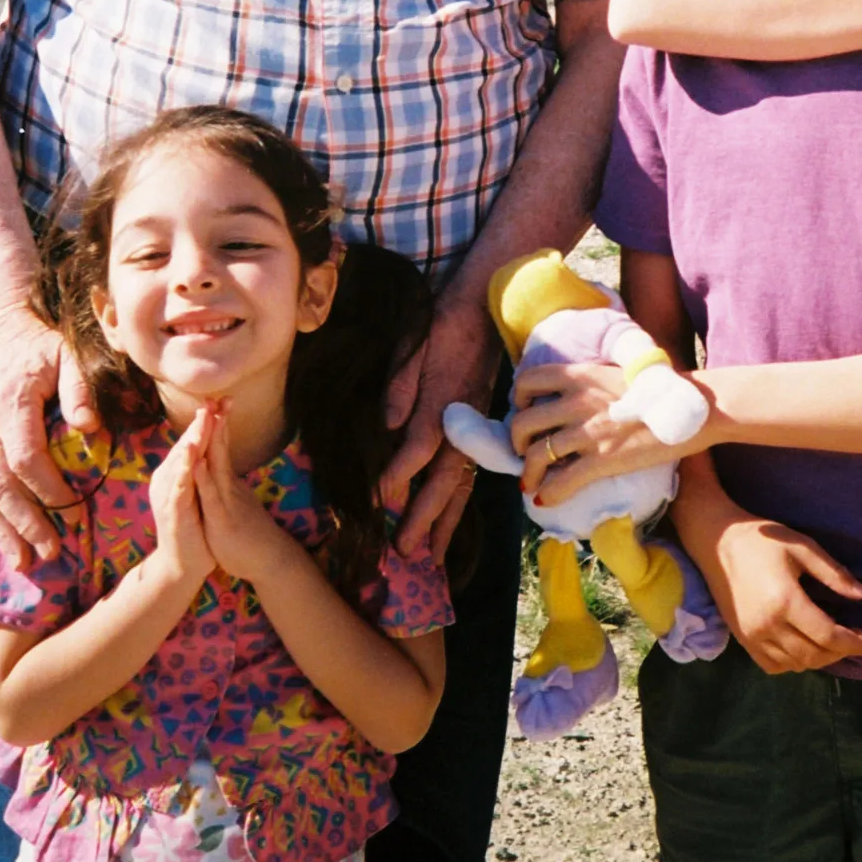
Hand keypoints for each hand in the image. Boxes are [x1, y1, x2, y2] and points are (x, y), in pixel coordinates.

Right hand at [0, 307, 93, 566]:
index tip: (73, 512)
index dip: (47, 487)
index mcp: (9, 402)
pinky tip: (3, 545)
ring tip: (24, 562)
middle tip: (49, 551)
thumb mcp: (69, 356)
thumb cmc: (44, 347)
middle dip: (23, 521)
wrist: (2, 333)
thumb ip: (79, 390)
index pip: (24, 456)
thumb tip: (88, 428)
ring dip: (2, 530)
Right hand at [149, 408, 215, 582]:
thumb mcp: (200, 492)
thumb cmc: (194, 526)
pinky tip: (193, 457)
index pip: (194, 440)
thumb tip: (210, 447)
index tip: (223, 398)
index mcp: (178, 473)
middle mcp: (170, 479)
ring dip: (192, 440)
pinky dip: (186, 471)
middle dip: (201, 422)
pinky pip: (180, 488)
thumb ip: (202, 469)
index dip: (208, 420)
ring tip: (202, 419)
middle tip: (213, 398)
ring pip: (182, 462)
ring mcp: (170, 495)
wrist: (183, 563)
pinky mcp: (174, 512)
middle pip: (187, 445)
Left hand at [192, 402, 294, 583]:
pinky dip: (204, 477)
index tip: (215, 401)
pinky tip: (196, 461)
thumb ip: (229, 486)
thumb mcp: (237, 504)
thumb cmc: (252, 535)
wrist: (270, 561)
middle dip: (218, 422)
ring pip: (217, 466)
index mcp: (229, 483)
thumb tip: (224, 471)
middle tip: (216, 395)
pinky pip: (211, 495)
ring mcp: (227, 501)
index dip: (218, 424)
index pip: (222, 448)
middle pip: (222, 449)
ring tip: (207, 416)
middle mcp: (230, 486)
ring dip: (211, 440)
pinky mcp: (223, 518)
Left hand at [379, 298, 501, 557]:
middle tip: (404, 552)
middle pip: (444, 479)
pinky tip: (451, 521)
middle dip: (424, 517)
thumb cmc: (442, 322)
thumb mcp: (412, 344)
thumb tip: (386, 424)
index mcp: (442, 401)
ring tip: (433, 556)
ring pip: (463, 482)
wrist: (485, 306)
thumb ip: (400, 384)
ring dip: (447, 520)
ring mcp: (475, 426)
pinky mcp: (480, 426)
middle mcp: (462, 421)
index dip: (397, 476)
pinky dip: (460, 502)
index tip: (376, 502)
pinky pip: (471, 472)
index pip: (418, 448)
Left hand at [510, 362, 697, 502]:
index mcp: (582, 375)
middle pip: (523, 422)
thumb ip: (591, 383)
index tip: (524, 410)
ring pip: (536, 455)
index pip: (528, 381)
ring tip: (531, 481)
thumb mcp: (616, 374)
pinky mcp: (603, 459)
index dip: (518, 398)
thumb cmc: (659, 392)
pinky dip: (549, 494)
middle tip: (524, 451)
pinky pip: (562, 482)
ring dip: (528, 472)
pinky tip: (546, 499)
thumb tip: (573, 397)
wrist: (691, 409)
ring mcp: (589, 431)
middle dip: (516, 442)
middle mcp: (578, 400)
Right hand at [702, 514, 861, 674]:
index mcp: (785, 601)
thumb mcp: (803, 547)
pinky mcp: (742, 640)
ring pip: (795, 664)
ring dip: (820, 659)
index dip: (855, 644)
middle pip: (814, 655)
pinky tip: (804, 646)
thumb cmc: (763, 540)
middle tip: (855, 637)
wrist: (717, 542)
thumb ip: (834, 573)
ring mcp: (752, 636)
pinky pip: (774, 666)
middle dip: (841, 652)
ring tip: (832, 640)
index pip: (828, 636)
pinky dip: (794, 663)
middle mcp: (768, 626)